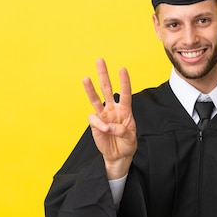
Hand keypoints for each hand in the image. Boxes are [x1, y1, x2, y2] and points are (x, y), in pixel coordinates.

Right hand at [83, 58, 136, 179]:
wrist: (119, 156)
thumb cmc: (127, 144)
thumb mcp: (131, 138)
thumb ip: (122, 130)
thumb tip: (108, 125)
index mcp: (125, 110)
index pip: (125, 93)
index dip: (124, 81)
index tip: (122, 69)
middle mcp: (113, 109)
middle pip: (108, 89)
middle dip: (104, 75)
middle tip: (100, 60)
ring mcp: (103, 115)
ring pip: (96, 99)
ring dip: (90, 89)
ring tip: (85, 78)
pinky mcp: (96, 124)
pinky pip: (94, 120)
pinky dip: (98, 123)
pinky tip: (104, 129)